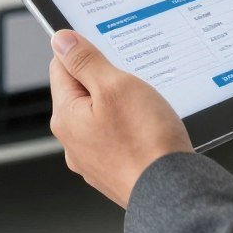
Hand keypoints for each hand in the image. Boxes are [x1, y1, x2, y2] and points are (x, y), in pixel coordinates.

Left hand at [49, 30, 193, 207]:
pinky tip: (148, 127)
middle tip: (133, 81)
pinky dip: (130, 126)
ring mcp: (94, 159)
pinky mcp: (114, 170)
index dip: (85, 52)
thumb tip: (61, 40)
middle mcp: (73, 141)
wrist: (172, 192)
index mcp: (66, 117)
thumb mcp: (114, 85)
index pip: (61, 67)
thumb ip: (85, 60)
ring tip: (144, 106)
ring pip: (102, 114)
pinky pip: (116, 135)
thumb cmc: (145, 140)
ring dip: (121, 103)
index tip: (107, 49)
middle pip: (82, 91)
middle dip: (106, 79)